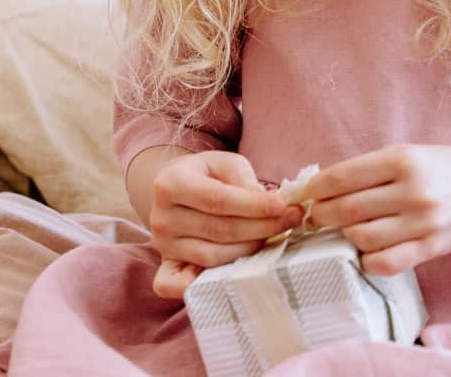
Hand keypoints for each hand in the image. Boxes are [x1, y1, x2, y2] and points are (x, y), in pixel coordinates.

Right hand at [146, 150, 302, 298]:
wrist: (174, 192)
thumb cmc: (205, 176)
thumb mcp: (223, 163)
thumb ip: (243, 178)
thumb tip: (266, 203)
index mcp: (170, 184)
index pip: (218, 200)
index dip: (254, 206)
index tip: (283, 206)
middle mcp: (160, 217)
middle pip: (219, 230)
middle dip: (261, 228)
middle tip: (290, 221)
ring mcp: (162, 247)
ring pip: (212, 257)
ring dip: (249, 251)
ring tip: (272, 238)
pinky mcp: (164, 269)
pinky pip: (181, 286)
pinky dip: (205, 285)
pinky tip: (233, 274)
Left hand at [301, 144, 450, 276]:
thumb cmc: (438, 168)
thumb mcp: (405, 154)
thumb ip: (367, 169)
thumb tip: (321, 187)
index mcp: (402, 161)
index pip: (343, 177)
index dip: (316, 188)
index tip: (306, 194)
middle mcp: (413, 191)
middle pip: (348, 209)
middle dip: (323, 214)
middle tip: (318, 215)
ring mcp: (423, 222)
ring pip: (363, 237)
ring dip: (345, 236)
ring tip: (344, 230)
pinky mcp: (431, 247)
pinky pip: (387, 262)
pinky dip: (367, 260)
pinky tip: (365, 251)